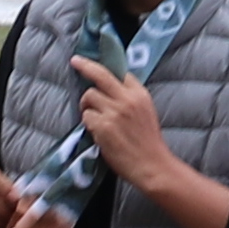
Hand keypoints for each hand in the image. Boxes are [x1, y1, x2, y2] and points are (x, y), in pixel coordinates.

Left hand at [64, 56, 171, 196]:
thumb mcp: (147, 113)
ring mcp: (114, 112)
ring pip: (89, 96)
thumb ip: (132, 100)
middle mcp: (127, 99)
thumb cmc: (149, 143)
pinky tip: (96, 132)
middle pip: (101, 74)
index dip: (108, 73)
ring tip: (91, 116)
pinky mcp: (103, 126)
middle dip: (86, 65)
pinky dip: (88, 123)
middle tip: (75, 61)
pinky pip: (87, 116)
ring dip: (86, 105)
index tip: (97, 70)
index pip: (121, 74)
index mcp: (140, 95)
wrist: (152, 166)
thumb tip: (112, 91)